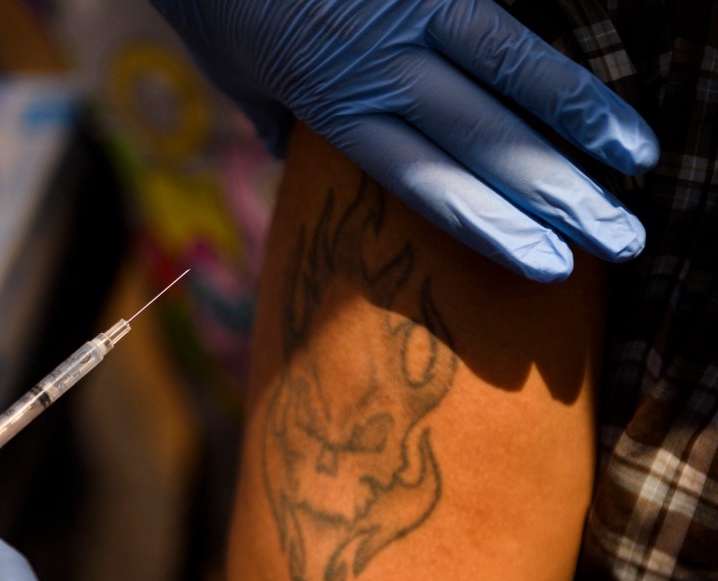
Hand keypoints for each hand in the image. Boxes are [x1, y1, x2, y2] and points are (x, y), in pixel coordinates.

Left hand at [150, 0, 659, 281]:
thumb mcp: (233, 75)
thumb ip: (279, 119)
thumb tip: (297, 154)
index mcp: (333, 103)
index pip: (428, 180)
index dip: (493, 224)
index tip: (549, 265)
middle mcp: (380, 60)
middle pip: (484, 137)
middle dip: (559, 191)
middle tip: (623, 238)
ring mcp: (408, 3)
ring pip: (508, 65)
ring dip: (578, 114)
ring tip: (637, 159)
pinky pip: (495, 6)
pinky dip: (544, 44)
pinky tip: (589, 81)